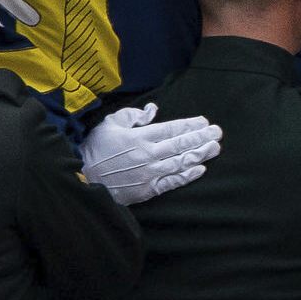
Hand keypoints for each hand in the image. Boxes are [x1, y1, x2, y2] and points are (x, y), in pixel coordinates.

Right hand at [80, 102, 220, 204]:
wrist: (83, 179)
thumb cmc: (94, 149)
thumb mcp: (110, 124)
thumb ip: (133, 116)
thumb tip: (152, 109)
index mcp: (141, 137)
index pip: (172, 129)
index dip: (190, 124)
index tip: (204, 121)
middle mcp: (149, 154)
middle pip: (181, 144)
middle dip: (202, 137)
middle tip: (218, 132)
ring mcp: (150, 174)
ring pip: (181, 162)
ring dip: (200, 154)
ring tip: (215, 148)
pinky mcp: (148, 190)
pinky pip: (172, 183)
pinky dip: (187, 176)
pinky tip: (200, 170)